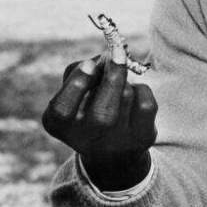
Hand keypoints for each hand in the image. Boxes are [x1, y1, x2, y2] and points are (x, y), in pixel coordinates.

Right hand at [41, 46, 157, 190]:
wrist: (111, 152)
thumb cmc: (85, 109)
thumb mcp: (72, 92)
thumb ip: (79, 70)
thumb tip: (107, 57)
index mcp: (61, 125)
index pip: (63, 109)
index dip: (77, 84)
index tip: (89, 64)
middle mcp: (87, 140)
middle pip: (103, 112)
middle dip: (113, 75)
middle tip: (116, 54)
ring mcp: (117, 142)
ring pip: (126, 96)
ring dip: (123, 80)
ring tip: (117, 83)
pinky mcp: (142, 138)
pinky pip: (145, 102)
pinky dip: (141, 89)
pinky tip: (132, 95)